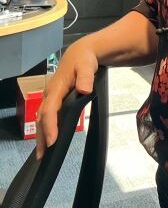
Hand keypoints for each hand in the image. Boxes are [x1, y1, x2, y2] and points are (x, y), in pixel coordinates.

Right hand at [35, 41, 97, 159]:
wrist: (81, 53)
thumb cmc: (84, 60)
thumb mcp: (87, 65)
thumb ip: (85, 77)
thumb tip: (84, 89)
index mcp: (56, 88)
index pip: (50, 110)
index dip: (50, 126)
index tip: (52, 141)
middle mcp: (50, 94)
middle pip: (42, 118)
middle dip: (41, 136)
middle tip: (43, 155)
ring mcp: (51, 97)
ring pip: (43, 118)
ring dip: (41, 134)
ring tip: (43, 152)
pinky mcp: (55, 99)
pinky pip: (48, 115)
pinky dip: (46, 127)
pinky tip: (49, 137)